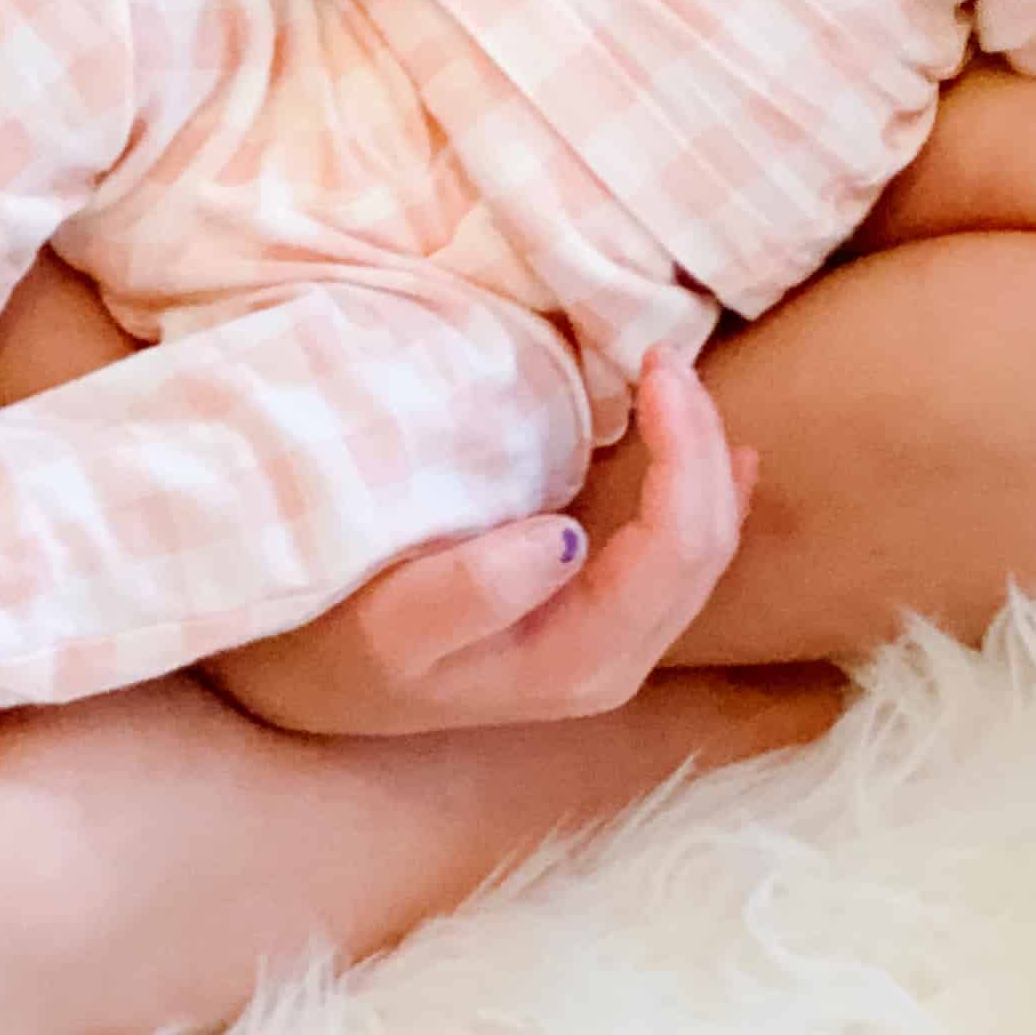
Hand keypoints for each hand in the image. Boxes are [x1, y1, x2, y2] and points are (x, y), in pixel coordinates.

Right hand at [202, 349, 757, 735]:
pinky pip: (676, 556)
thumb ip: (475, 590)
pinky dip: (703, 494)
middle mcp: (613, 661)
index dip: (684, 453)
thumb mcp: (391, 623)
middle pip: (702, 549)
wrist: (308, 682)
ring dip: (701, 460)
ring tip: (680, 378)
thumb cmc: (341, 641)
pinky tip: (727, 455)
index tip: (654, 361)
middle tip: (665, 352)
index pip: (675, 551)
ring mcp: (610, 643)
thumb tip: (568, 536)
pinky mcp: (594, 618)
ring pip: (699, 550)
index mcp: (580, 661)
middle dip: (702, 446)